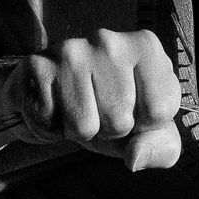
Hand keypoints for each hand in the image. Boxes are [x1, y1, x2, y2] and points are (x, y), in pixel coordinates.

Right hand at [3, 29, 182, 169]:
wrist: (55, 97)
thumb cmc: (110, 110)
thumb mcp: (148, 131)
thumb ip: (161, 147)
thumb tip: (136, 156)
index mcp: (146, 48)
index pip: (160, 111)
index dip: (143, 125)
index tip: (132, 111)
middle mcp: (110, 41)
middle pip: (120, 121)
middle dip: (109, 130)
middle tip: (98, 111)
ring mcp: (70, 50)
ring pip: (83, 125)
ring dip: (78, 131)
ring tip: (77, 109)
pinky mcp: (37, 65)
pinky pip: (49, 123)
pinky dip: (50, 128)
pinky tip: (55, 108)